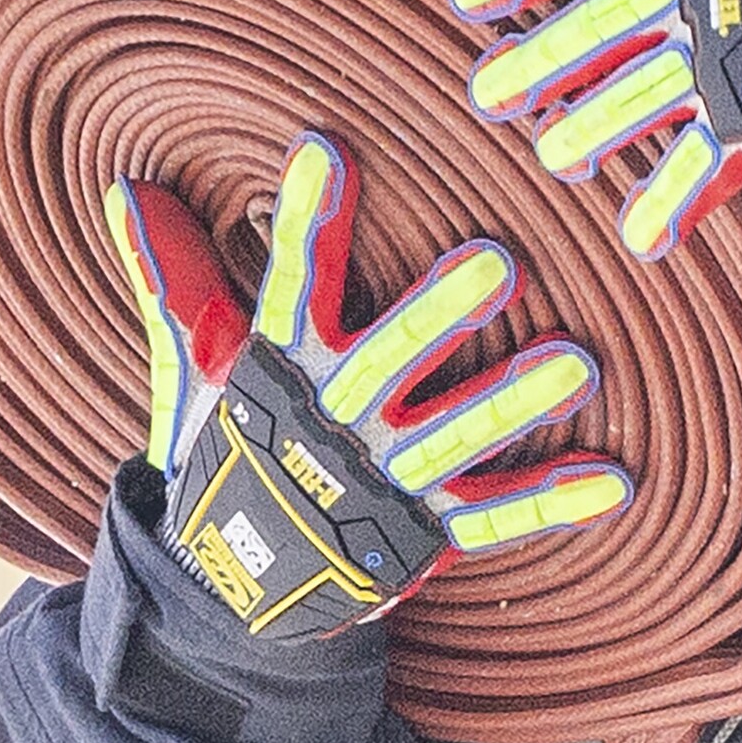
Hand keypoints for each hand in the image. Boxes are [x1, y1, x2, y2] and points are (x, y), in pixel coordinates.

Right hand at [102, 132, 632, 640]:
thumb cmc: (227, 450)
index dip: (308, 221)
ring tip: (577, 363)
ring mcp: (386, 480)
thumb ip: (175, 279)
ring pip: (456, 433)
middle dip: (438, 313)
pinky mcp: (425, 532)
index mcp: (282, 373)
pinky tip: (613, 478)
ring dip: (515, 400)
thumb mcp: (195, 366)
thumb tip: (127, 189)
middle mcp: (338, 422)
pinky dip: (550, 501)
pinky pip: (493, 516)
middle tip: (496, 261)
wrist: (231, 592)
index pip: (292, 284)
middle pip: (388, 359)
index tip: (326, 150)